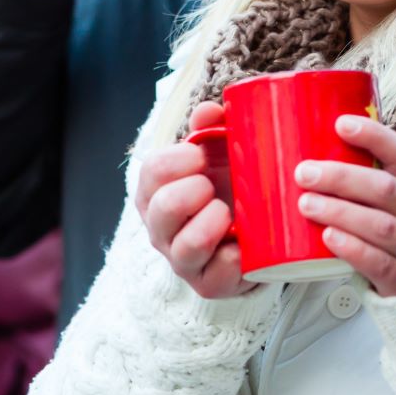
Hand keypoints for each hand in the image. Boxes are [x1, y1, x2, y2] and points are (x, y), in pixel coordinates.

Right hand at [136, 102, 251, 299]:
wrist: (243, 237)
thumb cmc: (222, 189)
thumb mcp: (214, 156)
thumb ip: (209, 129)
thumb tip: (210, 110)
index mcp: (156, 190)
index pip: (152, 170)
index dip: (178, 159)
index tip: (202, 154)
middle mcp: (160, 227)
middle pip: (162, 207)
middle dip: (192, 191)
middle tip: (213, 185)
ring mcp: (181, 258)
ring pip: (186, 246)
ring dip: (212, 224)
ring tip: (229, 214)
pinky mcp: (206, 284)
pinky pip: (215, 277)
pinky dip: (232, 259)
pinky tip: (243, 245)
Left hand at [295, 115, 395, 297]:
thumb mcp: (394, 206)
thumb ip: (365, 185)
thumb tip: (310, 158)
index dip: (373, 137)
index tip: (340, 124)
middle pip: (385, 190)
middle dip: (342, 178)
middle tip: (305, 174)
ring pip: (381, 226)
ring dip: (340, 212)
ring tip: (306, 204)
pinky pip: (379, 262)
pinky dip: (351, 248)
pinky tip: (328, 237)